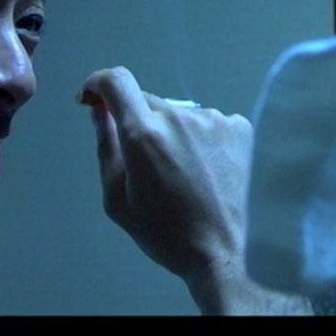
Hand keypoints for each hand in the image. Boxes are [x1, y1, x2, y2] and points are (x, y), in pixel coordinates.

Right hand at [81, 66, 311, 314]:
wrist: (228, 253)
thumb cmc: (167, 233)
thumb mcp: (118, 199)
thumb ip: (105, 146)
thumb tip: (98, 109)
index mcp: (143, 135)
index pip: (116, 82)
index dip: (100, 82)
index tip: (95, 94)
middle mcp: (180, 117)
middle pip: (148, 102)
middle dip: (140, 124)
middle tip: (149, 166)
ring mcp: (214, 119)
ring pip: (180, 115)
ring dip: (175, 134)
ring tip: (186, 176)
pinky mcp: (240, 127)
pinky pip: (209, 123)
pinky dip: (203, 140)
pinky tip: (209, 172)